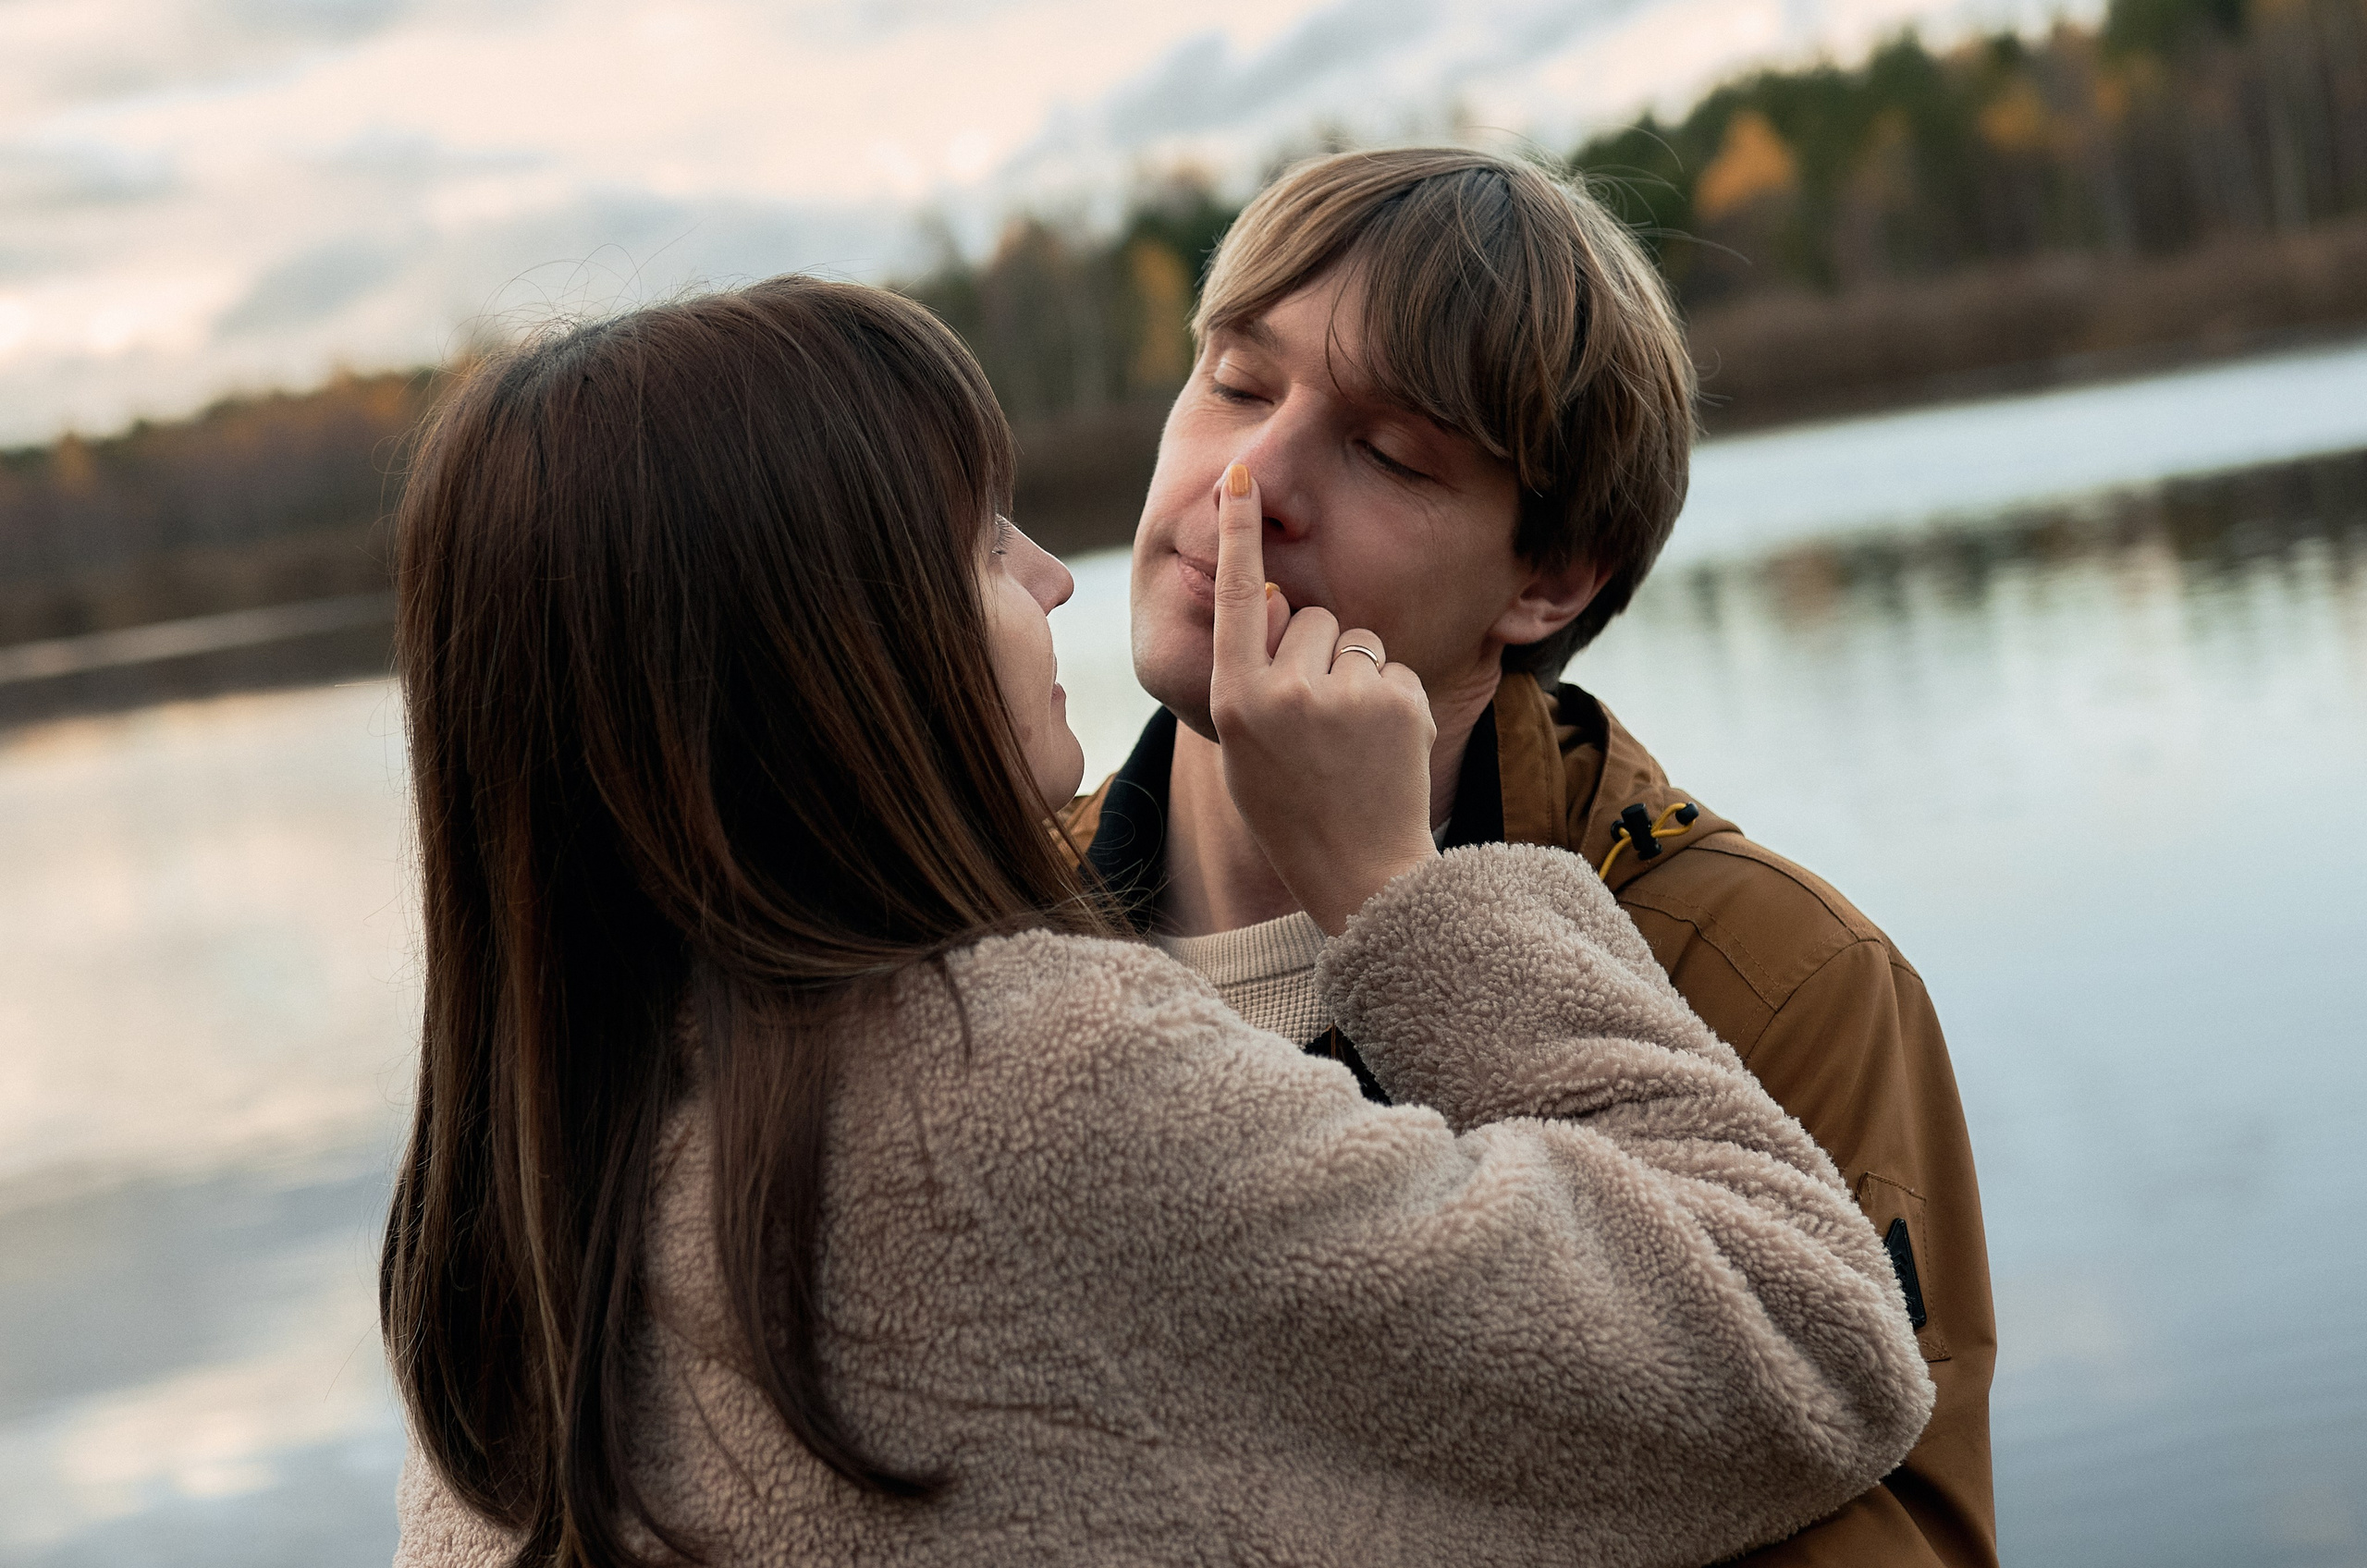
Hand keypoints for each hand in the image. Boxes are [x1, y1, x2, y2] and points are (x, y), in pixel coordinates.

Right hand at [1207, 462, 1438, 935]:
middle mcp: (1287, 692)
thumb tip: (1275, 597)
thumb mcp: (1244, 742)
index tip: (1243, 475)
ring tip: (1350, 739)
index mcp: (1236, 700)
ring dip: (1355, 673)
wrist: (1359, 871)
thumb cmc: (1291, 805)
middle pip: (1311, 616)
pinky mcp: (1399, 701)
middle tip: (1317, 720)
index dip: (1240, 531)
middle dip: (1317, 650)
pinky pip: (1392, 668)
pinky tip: (1381, 748)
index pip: (1237, 596)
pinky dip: (1389, 699)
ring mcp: (1346, 696)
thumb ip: (1250, 670)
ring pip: (1356, 638)